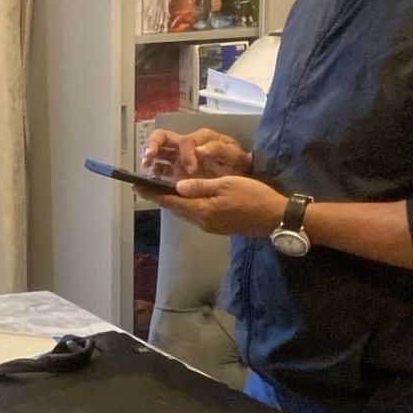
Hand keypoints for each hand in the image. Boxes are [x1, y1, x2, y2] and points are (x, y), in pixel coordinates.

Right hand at [141, 128, 251, 180]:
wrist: (240, 179)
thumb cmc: (237, 164)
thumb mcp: (234, 155)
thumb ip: (219, 149)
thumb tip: (200, 149)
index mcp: (199, 139)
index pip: (184, 142)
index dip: (185, 155)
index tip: (192, 169)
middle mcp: (185, 146)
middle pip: (162, 138)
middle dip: (152, 145)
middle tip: (149, 158)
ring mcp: (178, 159)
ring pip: (157, 153)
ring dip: (148, 158)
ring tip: (146, 168)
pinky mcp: (175, 173)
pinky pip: (159, 171)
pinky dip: (152, 175)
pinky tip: (151, 181)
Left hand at [144, 176, 285, 236]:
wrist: (277, 218)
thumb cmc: (254, 196)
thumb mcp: (227, 184)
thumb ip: (200, 186)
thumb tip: (177, 186)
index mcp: (203, 210)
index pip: (171, 201)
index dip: (152, 194)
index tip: (136, 187)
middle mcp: (202, 222)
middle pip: (175, 209)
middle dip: (159, 198)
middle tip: (144, 187)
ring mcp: (210, 227)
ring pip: (185, 213)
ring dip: (172, 203)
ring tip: (160, 191)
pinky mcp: (218, 228)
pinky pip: (195, 216)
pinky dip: (186, 206)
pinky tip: (185, 198)